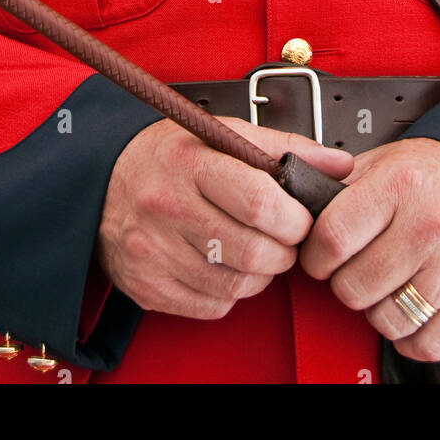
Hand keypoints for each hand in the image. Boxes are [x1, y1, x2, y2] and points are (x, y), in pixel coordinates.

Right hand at [95, 116, 353, 319]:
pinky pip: (213, 306)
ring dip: (261, 273)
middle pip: (254, 252)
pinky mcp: (147, 286)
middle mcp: (168, 208)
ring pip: (238, 284)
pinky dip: (231, 291)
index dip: (294, 218)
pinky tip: (224, 264)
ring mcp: (154, 252)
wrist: (100, 180)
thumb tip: (339, 165)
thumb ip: (285, 147)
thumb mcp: (222, 133)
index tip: (298, 216)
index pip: (260, 202)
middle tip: (282, 237)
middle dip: (284, 251)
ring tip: (254, 248)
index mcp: (190, 163)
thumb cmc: (169, 155)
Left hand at [299, 136, 439, 360]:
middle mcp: (430, 225)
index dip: (314, 255)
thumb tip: (300, 210)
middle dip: (344, 284)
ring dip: (377, 311)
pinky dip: (410, 338)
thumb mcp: (388, 159)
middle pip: (355, 286)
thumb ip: (343, 186)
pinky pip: (429, 344)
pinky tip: (408, 312)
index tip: (319, 257)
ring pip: (388, 320)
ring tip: (385, 287)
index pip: (332, 238)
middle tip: (354, 270)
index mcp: (400, 186)